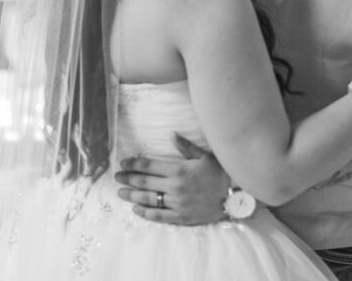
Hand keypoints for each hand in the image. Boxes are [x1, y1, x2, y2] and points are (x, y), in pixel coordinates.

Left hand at [114, 132, 229, 224]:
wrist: (234, 197)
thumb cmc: (219, 173)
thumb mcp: (204, 156)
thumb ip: (185, 146)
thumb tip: (171, 134)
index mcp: (179, 170)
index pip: (149, 166)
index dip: (134, 164)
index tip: (123, 164)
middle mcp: (175, 187)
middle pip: (145, 183)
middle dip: (128, 179)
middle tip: (117, 178)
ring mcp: (177, 203)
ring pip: (149, 199)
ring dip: (132, 196)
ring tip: (121, 193)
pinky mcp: (181, 217)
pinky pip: (159, 216)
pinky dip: (146, 212)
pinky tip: (136, 209)